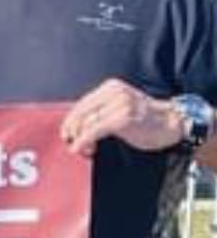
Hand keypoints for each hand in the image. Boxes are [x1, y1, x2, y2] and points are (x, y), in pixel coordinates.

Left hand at [60, 79, 182, 157]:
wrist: (171, 123)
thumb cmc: (145, 119)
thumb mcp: (120, 107)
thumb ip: (101, 111)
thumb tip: (74, 126)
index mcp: (111, 87)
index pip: (81, 104)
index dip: (70, 122)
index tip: (67, 136)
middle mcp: (113, 92)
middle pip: (80, 113)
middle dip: (72, 132)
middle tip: (74, 145)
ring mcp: (119, 104)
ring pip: (85, 123)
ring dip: (80, 140)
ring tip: (87, 150)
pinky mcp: (122, 118)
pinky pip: (93, 131)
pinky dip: (82, 142)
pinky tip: (79, 149)